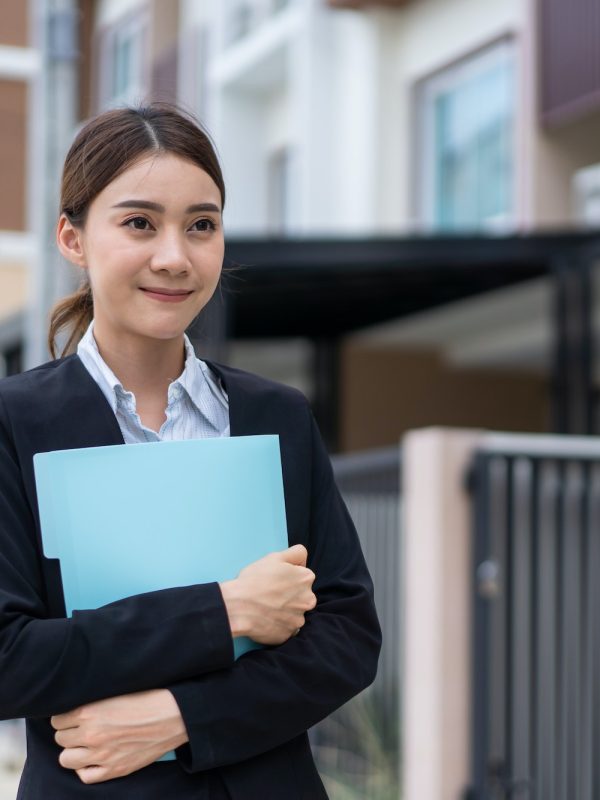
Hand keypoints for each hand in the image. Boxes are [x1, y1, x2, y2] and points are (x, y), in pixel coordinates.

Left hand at [50, 689, 187, 783]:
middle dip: (69, 732)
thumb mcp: (116, 691)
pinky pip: (84, 776)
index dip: (65, 717)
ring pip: (65, 758)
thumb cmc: (148, 698)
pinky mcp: (114, 769)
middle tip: (81, 728)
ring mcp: (101, 754)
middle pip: (60, 738)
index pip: (57, 719)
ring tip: (85, 743)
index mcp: (89, 711)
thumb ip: (93, 701)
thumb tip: (75, 706)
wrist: (174, 715)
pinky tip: (93, 758)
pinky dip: (85, 768)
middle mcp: (91, 734)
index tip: (73, 716)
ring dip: (73, 750)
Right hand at [220, 544, 316, 644]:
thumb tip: (303, 561)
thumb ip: (296, 553)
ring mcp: (299, 619)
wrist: (237, 606)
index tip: (276, 580)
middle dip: (290, 595)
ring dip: (284, 611)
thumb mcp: (275, 557)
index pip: (303, 575)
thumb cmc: (254, 579)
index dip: (288, 576)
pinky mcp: (288, 635)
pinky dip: (278, 625)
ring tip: (266, 607)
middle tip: (270, 594)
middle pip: (301, 596)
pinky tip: (266, 619)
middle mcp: (308, 600)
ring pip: (294, 613)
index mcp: (306, 579)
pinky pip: (286, 628)